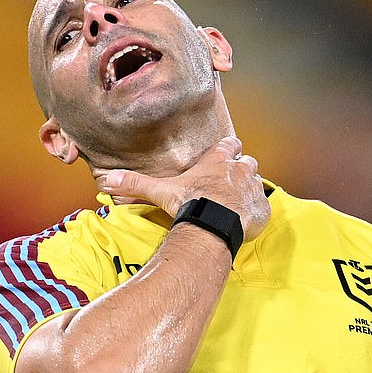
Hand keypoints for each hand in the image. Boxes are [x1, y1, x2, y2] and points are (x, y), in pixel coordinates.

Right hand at [99, 136, 269, 240]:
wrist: (213, 226)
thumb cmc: (189, 204)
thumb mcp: (161, 191)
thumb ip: (136, 183)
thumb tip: (107, 180)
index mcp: (217, 161)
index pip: (230, 145)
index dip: (229, 150)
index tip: (226, 155)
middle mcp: (238, 170)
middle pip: (247, 162)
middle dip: (241, 169)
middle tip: (230, 183)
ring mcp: (253, 189)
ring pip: (256, 181)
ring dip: (249, 189)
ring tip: (237, 201)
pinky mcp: (262, 208)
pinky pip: (263, 205)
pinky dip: (257, 210)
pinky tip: (246, 219)